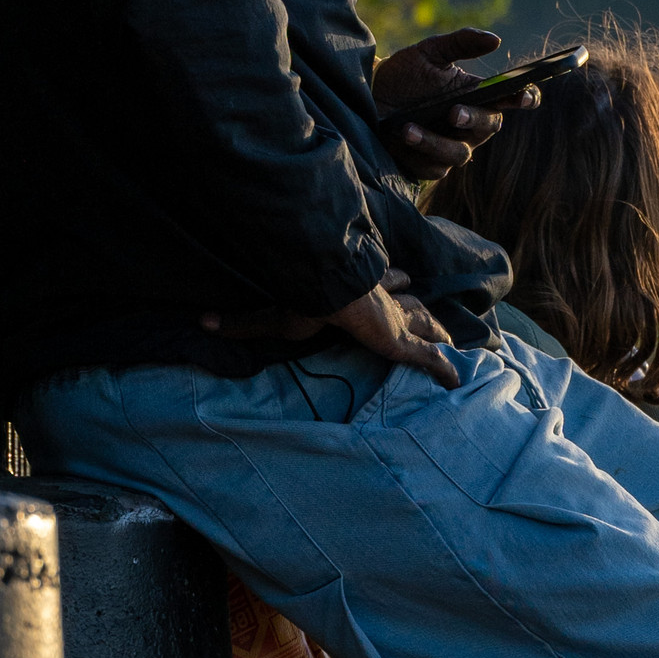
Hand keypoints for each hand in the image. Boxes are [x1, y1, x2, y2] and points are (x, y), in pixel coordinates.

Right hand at [196, 271, 459, 384]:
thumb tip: (200, 322)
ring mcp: (396, 319)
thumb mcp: (273, 316)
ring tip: (453, 341)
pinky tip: (458, 380)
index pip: (382, 282)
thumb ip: (241, 323)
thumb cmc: (306, 300)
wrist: (331, 290)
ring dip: (437, 332)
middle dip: (419, 304)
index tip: (401, 276)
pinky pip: (428, 357)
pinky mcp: (402, 341)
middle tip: (436, 314)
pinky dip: (442, 369)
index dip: (392, 280)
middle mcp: (384, 300)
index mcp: (361, 290)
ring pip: (425, 323)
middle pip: (409, 301)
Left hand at [372, 27, 535, 176]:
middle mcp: (471, 125)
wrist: (369, 97)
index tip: (524, 95)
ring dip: (435, 141)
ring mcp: (452, 147)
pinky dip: (418, 154)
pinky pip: (434, 168)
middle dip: (473, 119)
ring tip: (409, 128)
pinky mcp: (430, 166)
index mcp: (478, 95)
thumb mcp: (429, 52)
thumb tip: (496, 39)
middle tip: (454, 112)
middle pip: (489, 126)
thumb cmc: (404, 74)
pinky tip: (403, 139)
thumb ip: (462, 43)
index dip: (524, 98)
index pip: (511, 98)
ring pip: (459, 153)